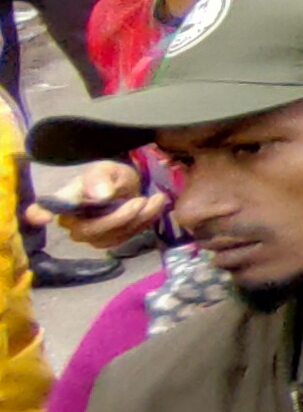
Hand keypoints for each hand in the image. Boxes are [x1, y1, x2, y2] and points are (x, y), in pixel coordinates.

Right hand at [27, 159, 156, 254]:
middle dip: (119, 218)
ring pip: (113, 236)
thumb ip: (101, 178)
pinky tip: (156, 205)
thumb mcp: (106, 169)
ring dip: (139, 218)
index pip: (40, 211)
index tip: (42, 217)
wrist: (127, 187)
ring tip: (155, 198)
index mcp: (63, 202)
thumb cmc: (109, 177)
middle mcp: (72, 223)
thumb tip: (101, 195)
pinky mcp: (111, 241)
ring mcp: (91, 236)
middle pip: (89, 231)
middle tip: (141, 200)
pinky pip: (129, 237)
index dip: (38, 214)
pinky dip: (147, 221)